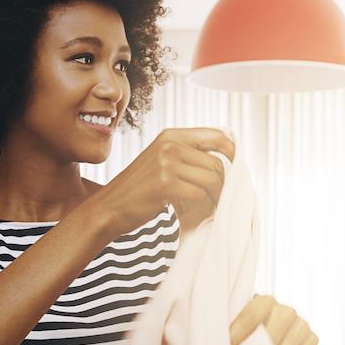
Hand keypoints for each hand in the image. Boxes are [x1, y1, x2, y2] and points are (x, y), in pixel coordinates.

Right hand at [96, 128, 235, 232]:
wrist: (110, 207)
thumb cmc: (140, 188)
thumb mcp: (162, 160)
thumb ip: (188, 155)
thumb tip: (229, 159)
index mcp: (171, 135)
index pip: (218, 135)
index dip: (232, 152)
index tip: (234, 169)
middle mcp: (170, 144)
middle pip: (218, 163)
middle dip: (223, 184)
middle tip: (215, 198)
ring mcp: (166, 163)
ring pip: (212, 179)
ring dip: (214, 197)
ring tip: (204, 205)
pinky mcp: (165, 184)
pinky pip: (199, 195)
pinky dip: (201, 206)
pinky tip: (190, 210)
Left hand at [228, 295, 318, 344]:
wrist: (274, 339)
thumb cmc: (251, 335)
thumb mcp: (239, 328)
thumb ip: (231, 332)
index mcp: (265, 301)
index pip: (253, 314)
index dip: (239, 334)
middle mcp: (286, 310)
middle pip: (274, 331)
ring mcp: (301, 324)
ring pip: (289, 344)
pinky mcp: (312, 338)